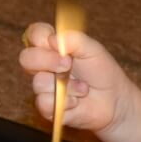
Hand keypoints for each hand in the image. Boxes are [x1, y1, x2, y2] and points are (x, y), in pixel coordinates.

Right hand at [18, 23, 133, 136]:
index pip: (34, 35)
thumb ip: (74, 39)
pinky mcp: (47, 107)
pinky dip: (65, 102)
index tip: (56, 44)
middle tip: (68, 64)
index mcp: (53, 48)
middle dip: (48, 60)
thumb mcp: (93, 49)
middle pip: (26, 58)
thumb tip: (52, 39)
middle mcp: (45, 66)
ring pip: (38, 82)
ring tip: (83, 88)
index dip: (39, 37)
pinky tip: (76, 102)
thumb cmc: (102, 72)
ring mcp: (44, 87)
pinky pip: (44, 102)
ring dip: (66, 86)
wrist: (114, 100)